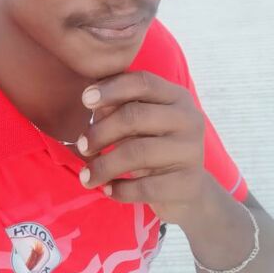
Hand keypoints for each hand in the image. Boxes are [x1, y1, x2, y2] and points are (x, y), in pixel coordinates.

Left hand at [76, 71, 207, 223]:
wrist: (188, 189)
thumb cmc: (155, 146)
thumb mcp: (140, 123)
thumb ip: (119, 107)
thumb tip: (91, 100)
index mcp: (176, 97)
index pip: (143, 82)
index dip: (111, 88)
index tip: (84, 100)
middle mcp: (189, 120)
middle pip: (135, 116)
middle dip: (101, 131)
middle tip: (81, 146)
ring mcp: (191, 151)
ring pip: (138, 152)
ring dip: (104, 165)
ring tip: (86, 176)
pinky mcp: (187, 183)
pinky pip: (146, 187)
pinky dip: (121, 190)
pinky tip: (108, 190)